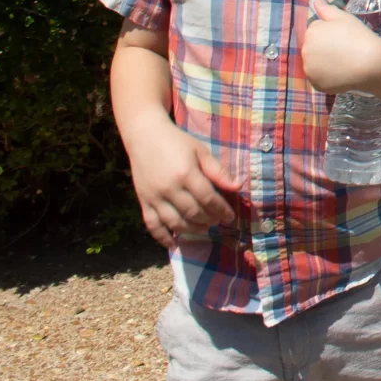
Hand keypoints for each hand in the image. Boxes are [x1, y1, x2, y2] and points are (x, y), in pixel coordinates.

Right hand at [124, 117, 238, 245]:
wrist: (145, 137)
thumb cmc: (177, 142)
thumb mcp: (200, 151)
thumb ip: (218, 171)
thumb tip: (238, 186)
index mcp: (186, 174)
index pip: (208, 199)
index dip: (221, 210)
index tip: (231, 217)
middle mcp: (169, 189)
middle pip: (193, 213)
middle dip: (209, 220)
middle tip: (218, 221)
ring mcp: (154, 197)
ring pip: (174, 222)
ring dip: (191, 229)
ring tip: (203, 228)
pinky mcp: (143, 202)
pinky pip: (152, 225)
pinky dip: (162, 237)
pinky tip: (174, 243)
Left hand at [302, 0, 380, 97]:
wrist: (370, 63)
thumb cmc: (358, 36)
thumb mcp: (345, 18)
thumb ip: (327, 10)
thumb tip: (315, 2)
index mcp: (311, 32)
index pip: (316, 30)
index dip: (330, 33)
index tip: (343, 37)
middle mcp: (305, 51)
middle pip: (312, 47)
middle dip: (324, 48)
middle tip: (344, 50)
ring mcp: (309, 70)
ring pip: (314, 64)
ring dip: (324, 63)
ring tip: (343, 63)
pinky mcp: (316, 84)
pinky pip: (319, 79)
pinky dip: (327, 77)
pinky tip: (341, 74)